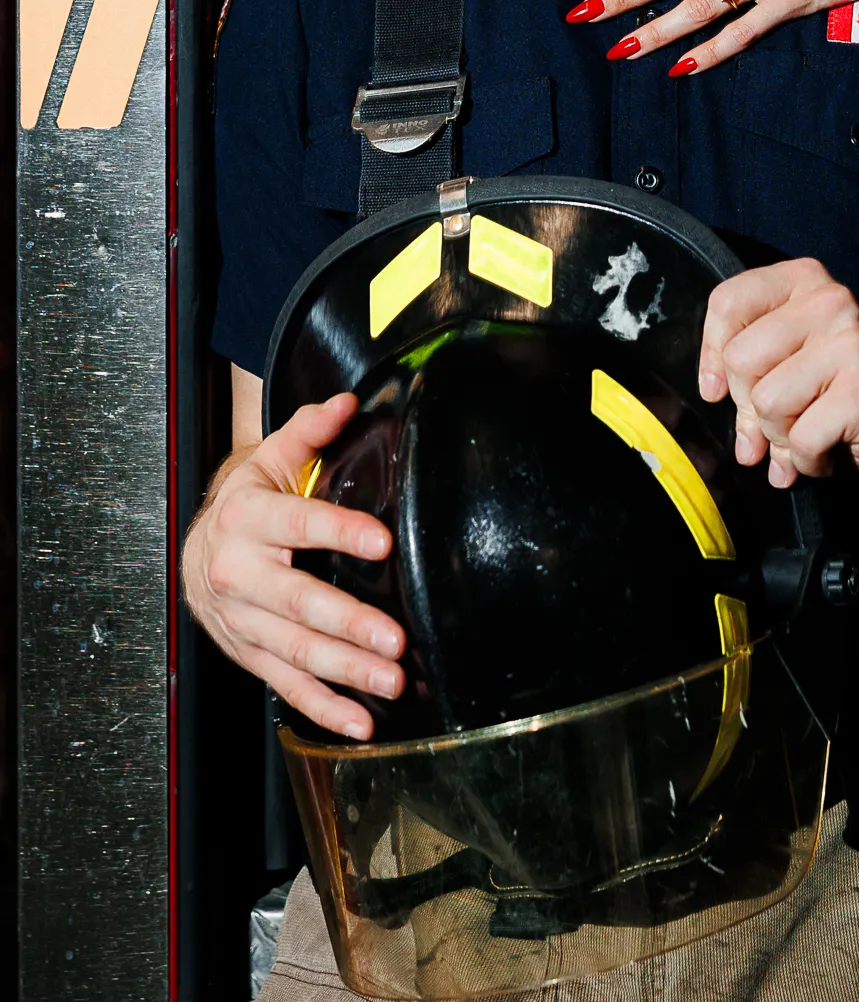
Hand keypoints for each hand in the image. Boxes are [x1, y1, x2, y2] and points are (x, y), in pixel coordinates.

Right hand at [181, 393, 405, 739]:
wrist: (198, 550)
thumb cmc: (247, 502)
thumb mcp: (273, 458)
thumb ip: (310, 429)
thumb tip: (347, 403)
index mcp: (248, 519)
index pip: (299, 524)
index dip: (339, 533)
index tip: (380, 542)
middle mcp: (240, 573)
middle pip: (297, 602)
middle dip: (349, 624)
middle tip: (394, 641)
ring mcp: (242, 621)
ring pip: (294, 650)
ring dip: (344, 672)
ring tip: (389, 682)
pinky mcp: (249, 653)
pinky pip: (286, 684)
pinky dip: (322, 708)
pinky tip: (360, 722)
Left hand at [698, 259, 858, 486]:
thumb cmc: (836, 385)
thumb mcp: (787, 354)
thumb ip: (745, 367)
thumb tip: (713, 397)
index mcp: (803, 280)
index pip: (728, 302)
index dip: (711, 354)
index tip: (718, 388)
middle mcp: (829, 301)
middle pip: (740, 360)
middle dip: (749, 404)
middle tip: (779, 417)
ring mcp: (850, 344)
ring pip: (766, 403)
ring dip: (779, 436)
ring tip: (807, 432)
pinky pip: (800, 439)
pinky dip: (806, 460)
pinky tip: (828, 451)